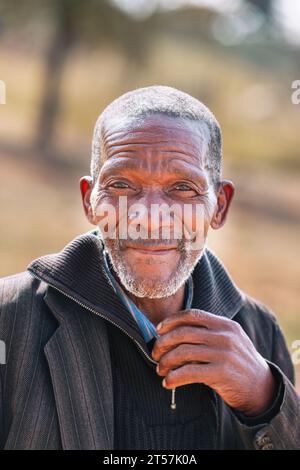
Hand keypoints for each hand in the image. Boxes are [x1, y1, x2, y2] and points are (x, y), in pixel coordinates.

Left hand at [151, 309, 276, 415]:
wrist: (261, 387)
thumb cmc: (237, 363)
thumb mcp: (228, 341)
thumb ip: (207, 333)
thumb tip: (171, 334)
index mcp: (225, 325)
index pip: (193, 315)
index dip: (172, 321)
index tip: (158, 330)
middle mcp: (225, 336)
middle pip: (183, 333)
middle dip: (163, 343)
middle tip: (155, 353)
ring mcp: (224, 354)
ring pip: (183, 353)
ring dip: (166, 362)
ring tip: (160, 370)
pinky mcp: (222, 373)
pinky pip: (189, 372)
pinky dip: (174, 378)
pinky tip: (168, 382)